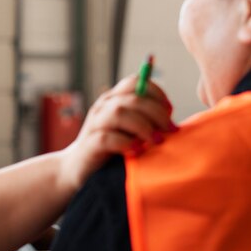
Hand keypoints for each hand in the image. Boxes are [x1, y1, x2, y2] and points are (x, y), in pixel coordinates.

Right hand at [60, 74, 176, 188]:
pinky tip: (136, 151)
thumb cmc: (110, 149)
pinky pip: (106, 138)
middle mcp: (102, 107)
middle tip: (169, 130)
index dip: (156, 92)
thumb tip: (172, 123)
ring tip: (155, 141)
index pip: (135, 81)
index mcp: (113, 99)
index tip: (170, 111)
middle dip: (157, 113)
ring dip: (143, 127)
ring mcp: (94, 125)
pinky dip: (125, 143)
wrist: (77, 169)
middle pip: (133, 98)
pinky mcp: (89, 145)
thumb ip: (145, 121)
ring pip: (119, 113)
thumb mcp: (128, 130)